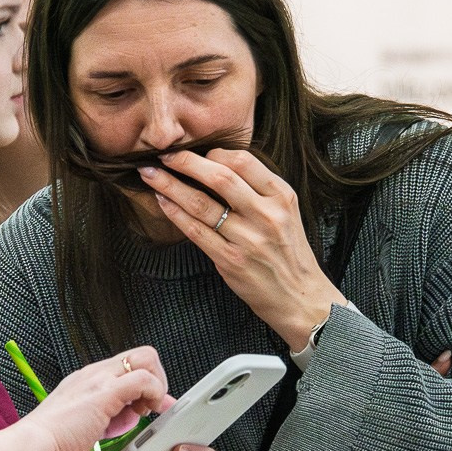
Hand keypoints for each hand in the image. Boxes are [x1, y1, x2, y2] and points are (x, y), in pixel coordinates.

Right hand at [22, 346, 169, 450]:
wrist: (32, 447)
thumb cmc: (52, 443)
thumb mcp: (85, 424)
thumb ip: (109, 416)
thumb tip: (130, 414)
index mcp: (88, 379)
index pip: (127, 365)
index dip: (146, 383)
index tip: (148, 406)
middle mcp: (94, 373)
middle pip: (142, 354)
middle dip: (157, 379)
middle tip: (149, 406)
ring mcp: (99, 379)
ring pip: (146, 358)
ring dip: (156, 385)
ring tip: (145, 411)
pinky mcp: (105, 392)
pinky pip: (144, 380)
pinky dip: (153, 395)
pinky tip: (142, 414)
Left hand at [140, 149, 341, 348]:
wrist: (300, 298)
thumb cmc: (289, 253)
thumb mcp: (286, 213)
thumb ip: (258, 190)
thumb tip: (217, 165)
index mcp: (281, 197)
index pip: (243, 161)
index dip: (213, 153)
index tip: (195, 152)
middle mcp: (266, 215)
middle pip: (219, 177)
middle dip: (185, 162)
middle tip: (164, 156)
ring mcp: (247, 239)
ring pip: (201, 203)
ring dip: (170, 186)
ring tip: (150, 175)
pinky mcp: (230, 261)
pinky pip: (195, 231)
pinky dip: (175, 214)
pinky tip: (162, 202)